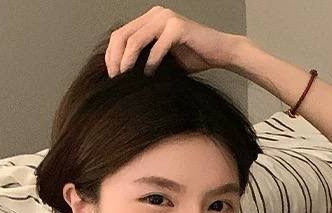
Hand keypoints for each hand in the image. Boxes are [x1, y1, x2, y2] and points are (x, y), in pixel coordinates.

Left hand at [105, 5, 241, 77]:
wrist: (221, 52)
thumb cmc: (194, 57)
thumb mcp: (162, 58)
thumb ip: (144, 58)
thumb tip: (122, 75)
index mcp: (149, 19)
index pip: (120, 34)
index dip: (111, 55)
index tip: (111, 76)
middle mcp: (156, 14)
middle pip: (123, 35)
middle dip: (115, 58)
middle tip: (115, 78)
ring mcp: (166, 18)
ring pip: (136, 39)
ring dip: (128, 60)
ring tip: (127, 77)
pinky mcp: (178, 27)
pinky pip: (157, 46)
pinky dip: (151, 62)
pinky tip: (150, 74)